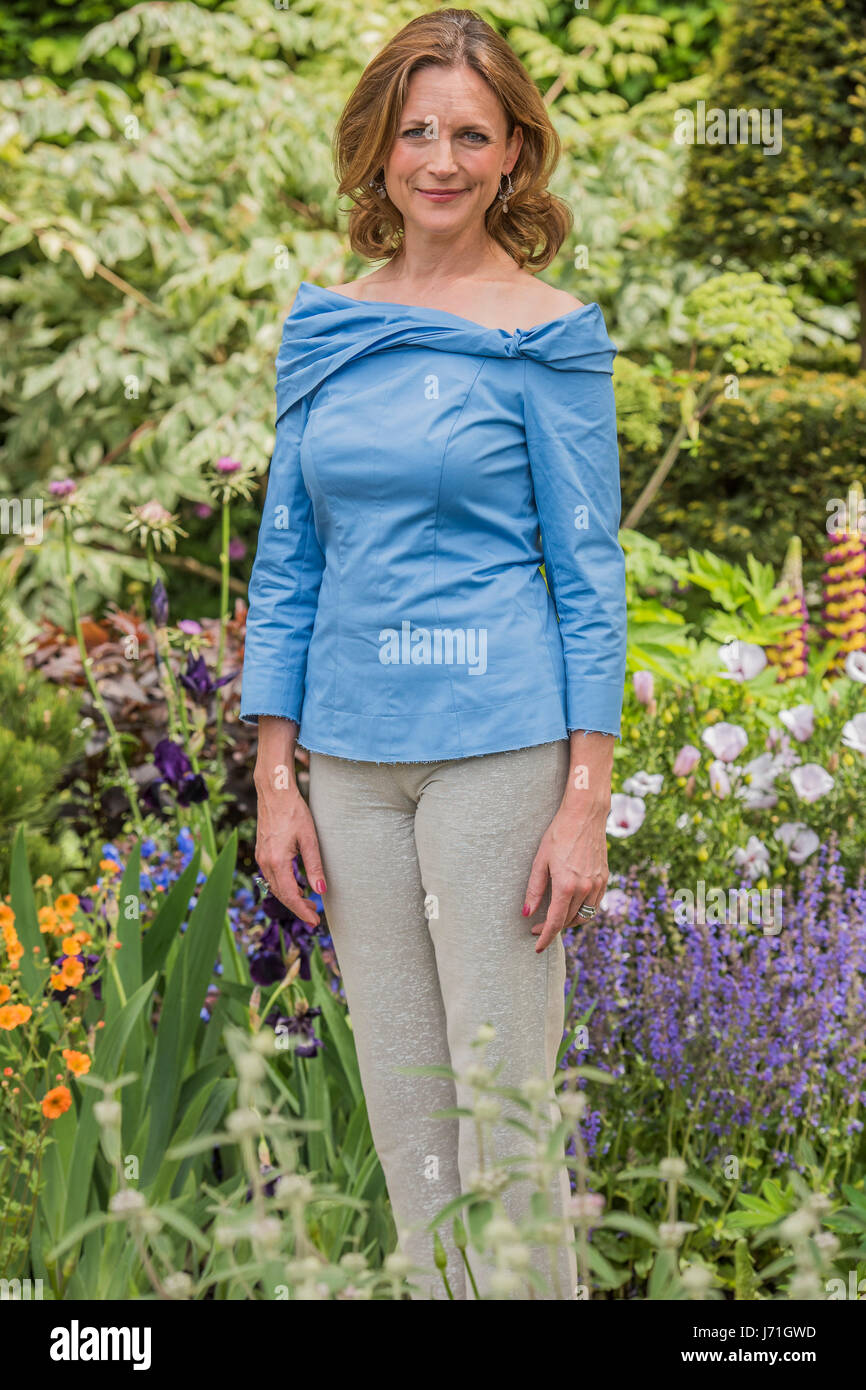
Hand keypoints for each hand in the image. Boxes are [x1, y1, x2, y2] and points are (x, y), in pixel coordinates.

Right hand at [254, 778, 324, 927]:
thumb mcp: (309, 839)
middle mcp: (265, 862)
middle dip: (297, 906)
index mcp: (277, 861)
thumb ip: (315, 867)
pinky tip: (296, 884)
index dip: (302, 911)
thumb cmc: (294, 812)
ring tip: (308, 902)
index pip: (290, 895)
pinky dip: (284, 885)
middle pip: (281, 894)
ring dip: (290, 896)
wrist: (275, 792)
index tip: (314, 921)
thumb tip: (321, 891)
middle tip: (314, 915)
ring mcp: (261, 857)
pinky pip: (272, 876)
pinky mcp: (262, 851)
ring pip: (275, 886)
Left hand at [523, 800, 608, 953]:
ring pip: (584, 916)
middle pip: (569, 921)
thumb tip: (527, 914)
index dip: (545, 937)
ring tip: (555, 918)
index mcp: (566, 885)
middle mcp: (585, 888)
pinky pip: (594, 905)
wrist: (584, 815)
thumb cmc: (558, 834)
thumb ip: (534, 889)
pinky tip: (572, 906)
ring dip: (569, 922)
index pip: (556, 922)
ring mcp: (597, 884)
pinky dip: (583, 911)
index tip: (537, 946)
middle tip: (539, 927)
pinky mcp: (604, 878)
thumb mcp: (540, 860)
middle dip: (554, 928)